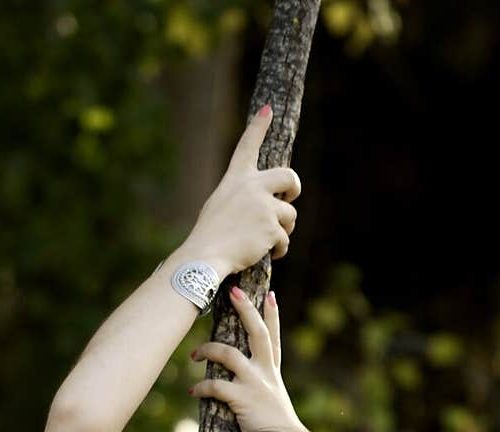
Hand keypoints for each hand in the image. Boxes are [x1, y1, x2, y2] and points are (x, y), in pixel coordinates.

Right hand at [188, 107, 300, 276]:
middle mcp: (252, 186)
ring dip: (284, 229)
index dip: (258, 126)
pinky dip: (279, 249)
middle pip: (289, 177)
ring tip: (268, 241)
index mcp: (236, 178)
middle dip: (293, 189)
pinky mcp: (271, 227)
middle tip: (288, 200)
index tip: (268, 109)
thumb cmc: (209, 234)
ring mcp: (263, 206)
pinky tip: (268, 254)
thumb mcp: (220, 205)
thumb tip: (264, 205)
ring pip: (289, 215)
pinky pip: (284, 239)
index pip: (248, 145)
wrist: (206, 254)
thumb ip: (242, 198)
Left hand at [189, 287, 307, 431]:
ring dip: (208, 350)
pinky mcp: (244, 399)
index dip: (272, 316)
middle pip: (257, 332)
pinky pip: (217, 386)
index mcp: (272, 373)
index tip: (269, 294)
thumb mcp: (271, 403)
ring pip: (229, 354)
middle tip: (233, 291)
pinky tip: (194, 391)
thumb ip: (259, 390)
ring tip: (194, 354)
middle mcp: (266, 373)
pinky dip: (202, 388)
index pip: (273, 338)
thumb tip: (238, 385)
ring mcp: (256, 384)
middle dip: (246, 310)